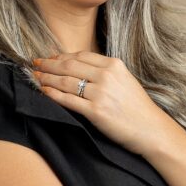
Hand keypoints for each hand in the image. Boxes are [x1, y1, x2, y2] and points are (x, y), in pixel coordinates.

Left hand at [31, 51, 168, 155]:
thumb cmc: (137, 108)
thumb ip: (105, 72)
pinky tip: (43, 91)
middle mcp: (106, 76)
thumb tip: (80, 68)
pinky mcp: (95, 111)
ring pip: (65, 81)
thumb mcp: (125, 80)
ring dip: (46, 78)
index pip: (80, 55)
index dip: (61, 56)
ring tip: (35, 76)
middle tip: (35, 64)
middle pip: (69, 65)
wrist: (151, 130)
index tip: (50, 58)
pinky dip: (52, 94)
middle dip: (48, 64)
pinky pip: (67, 100)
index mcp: (114, 65)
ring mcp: (100, 93)